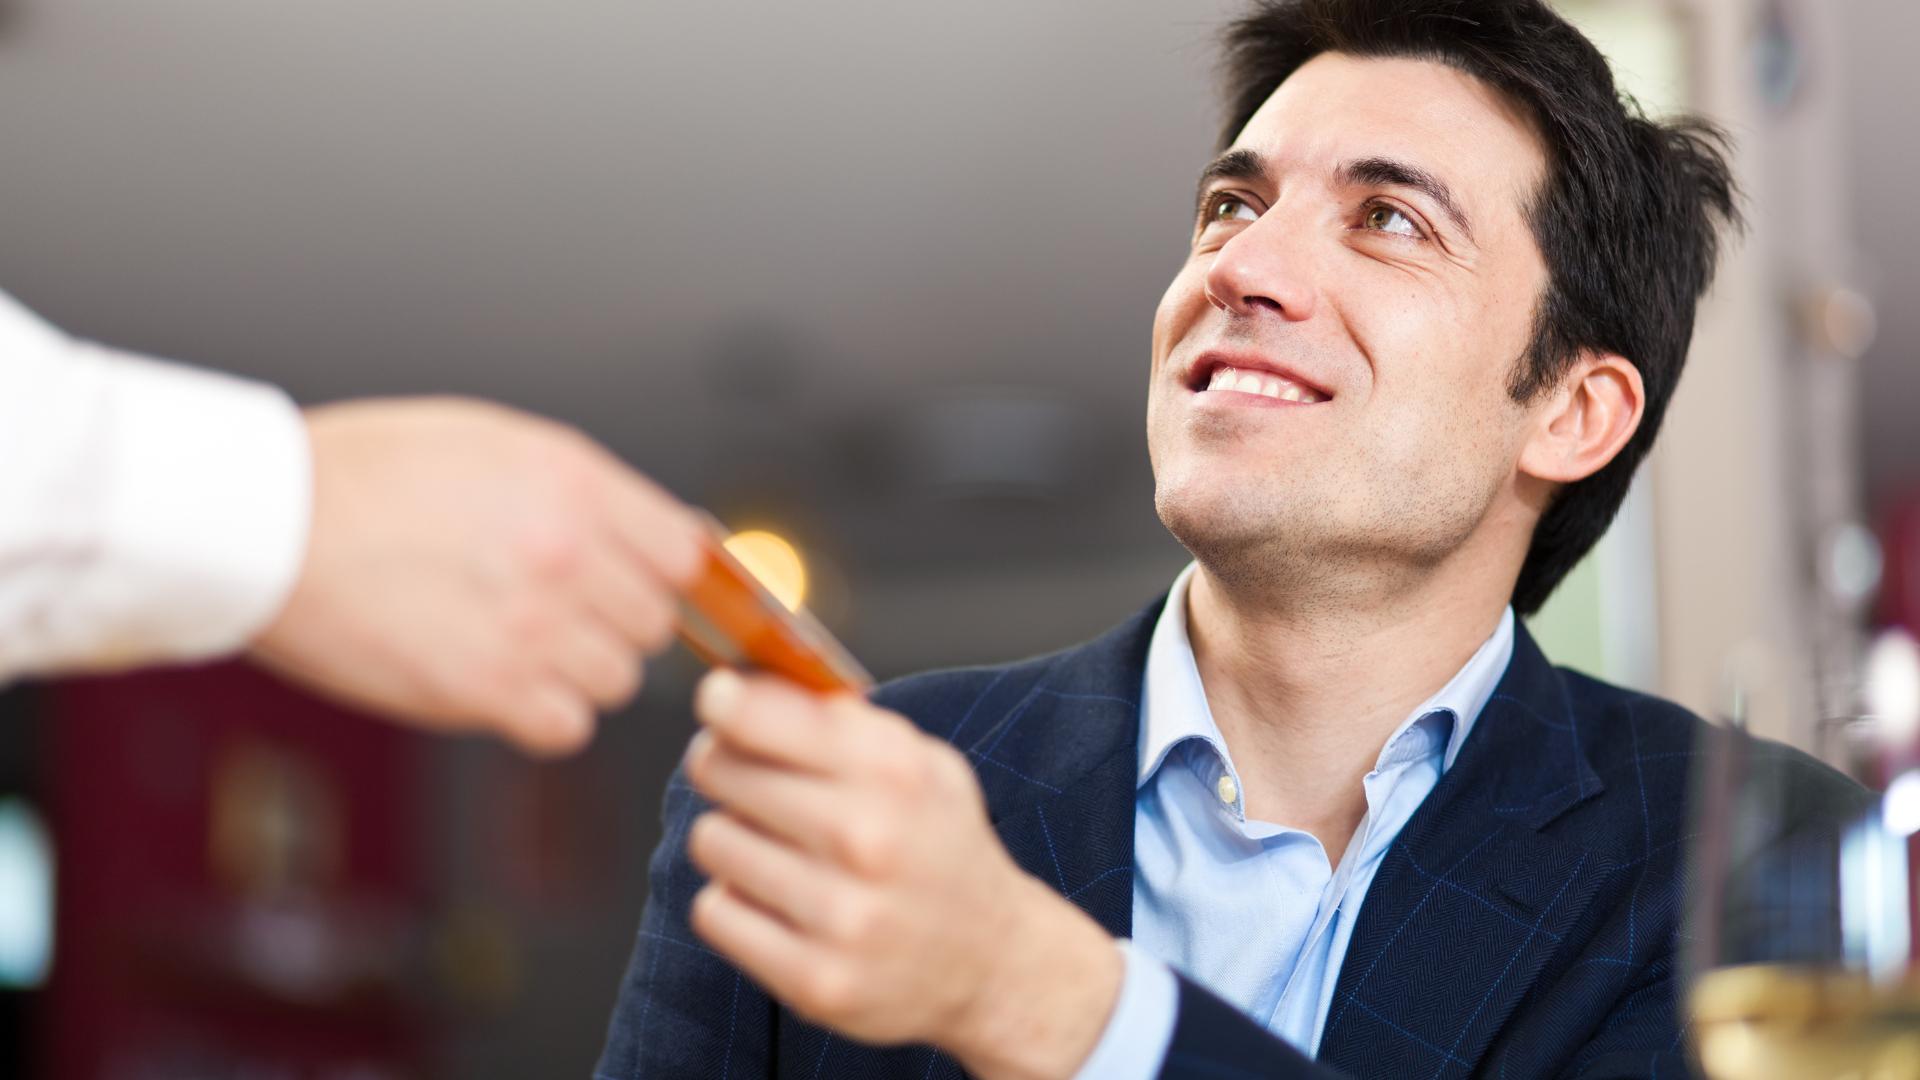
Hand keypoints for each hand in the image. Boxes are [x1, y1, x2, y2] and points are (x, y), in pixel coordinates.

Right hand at [248, 397, 703, 755]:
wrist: (267, 522)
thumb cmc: (368, 475)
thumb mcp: (494, 443)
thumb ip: (583, 490)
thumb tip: (661, 536)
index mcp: (575, 483)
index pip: (686, 554)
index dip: (663, 578)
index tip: (636, 588)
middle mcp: (568, 553)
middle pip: (656, 624)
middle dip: (613, 625)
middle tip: (553, 616)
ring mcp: (532, 624)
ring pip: (617, 681)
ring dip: (576, 673)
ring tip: (513, 646)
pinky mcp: (485, 689)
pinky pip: (566, 727)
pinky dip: (541, 717)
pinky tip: (499, 686)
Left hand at [683, 670, 1123, 1079]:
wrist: (990, 959)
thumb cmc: (937, 843)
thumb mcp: (917, 760)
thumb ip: (837, 718)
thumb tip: (743, 681)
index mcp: (895, 772)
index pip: (763, 714)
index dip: (726, 701)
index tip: (719, 700)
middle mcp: (868, 840)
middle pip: (723, 770)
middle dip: (724, 765)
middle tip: (745, 776)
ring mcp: (840, 916)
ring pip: (711, 840)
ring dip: (731, 838)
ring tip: (774, 848)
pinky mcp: (813, 980)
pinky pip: (714, 912)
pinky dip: (734, 903)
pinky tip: (777, 902)